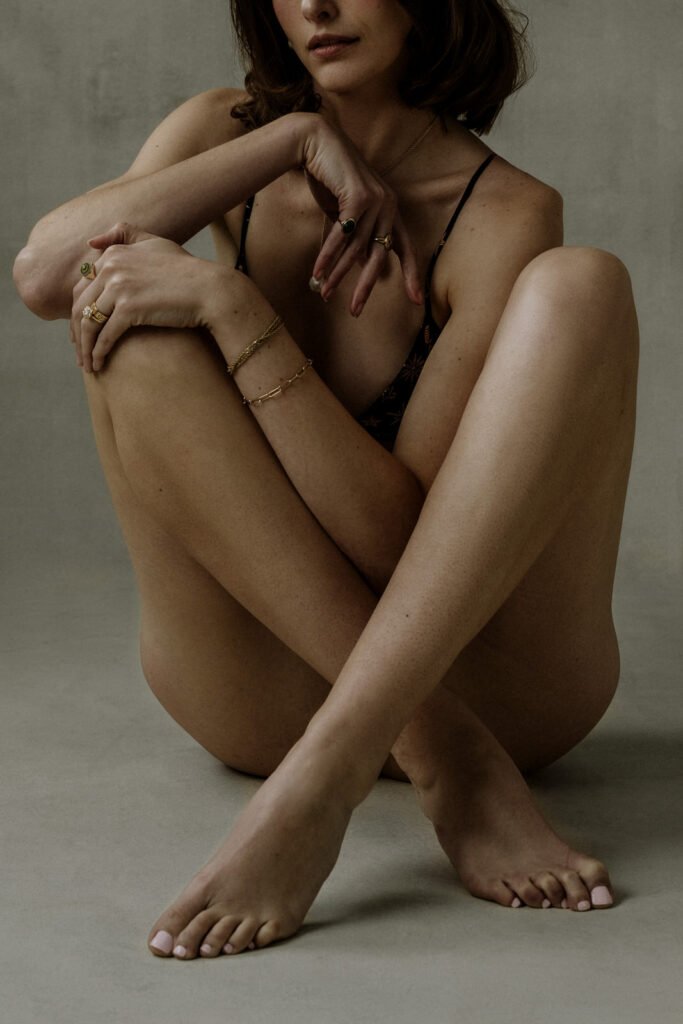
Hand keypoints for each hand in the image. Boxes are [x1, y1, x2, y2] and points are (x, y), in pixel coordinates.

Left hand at [70, 223, 215, 371]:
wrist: (210, 289)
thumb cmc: (187, 270)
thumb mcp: (154, 242)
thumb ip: (124, 234)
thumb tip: (91, 242)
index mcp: (113, 254)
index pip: (81, 286)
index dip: (78, 311)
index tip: (80, 332)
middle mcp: (111, 267)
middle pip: (80, 306)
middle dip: (77, 335)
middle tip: (80, 355)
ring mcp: (119, 287)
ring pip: (89, 323)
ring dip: (85, 348)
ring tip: (89, 366)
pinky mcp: (130, 308)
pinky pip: (105, 335)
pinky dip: (99, 352)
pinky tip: (100, 365)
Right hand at [300, 118, 421, 315]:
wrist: (315, 143)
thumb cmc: (329, 177)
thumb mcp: (346, 211)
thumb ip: (357, 235)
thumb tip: (362, 263)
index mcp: (391, 209)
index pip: (404, 247)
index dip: (411, 274)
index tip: (416, 301)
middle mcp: (389, 205)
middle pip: (379, 255)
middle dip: (365, 286)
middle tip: (355, 311)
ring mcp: (377, 200)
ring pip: (356, 248)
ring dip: (338, 273)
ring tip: (325, 294)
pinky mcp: (359, 197)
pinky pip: (342, 236)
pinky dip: (327, 255)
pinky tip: (318, 271)